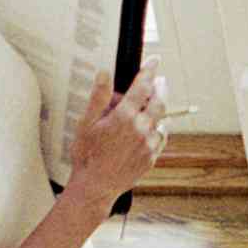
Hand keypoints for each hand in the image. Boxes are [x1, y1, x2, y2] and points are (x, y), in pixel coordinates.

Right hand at [65, 73, 166, 204]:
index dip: (149, 71)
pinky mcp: (151, 158)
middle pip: (159, 101)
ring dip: (158, 110)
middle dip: (160, 88)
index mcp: (124, 117)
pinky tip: (150, 129)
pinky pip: (161, 138)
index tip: (155, 61)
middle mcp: (141, 129)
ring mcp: (149, 144)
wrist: (95, 186)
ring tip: (150, 106)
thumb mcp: (86, 123)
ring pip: (161, 120)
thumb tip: (105, 74)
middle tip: (159, 80)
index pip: (142, 86)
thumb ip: (98, 97)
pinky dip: (158, 129)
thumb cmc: (87, 155)